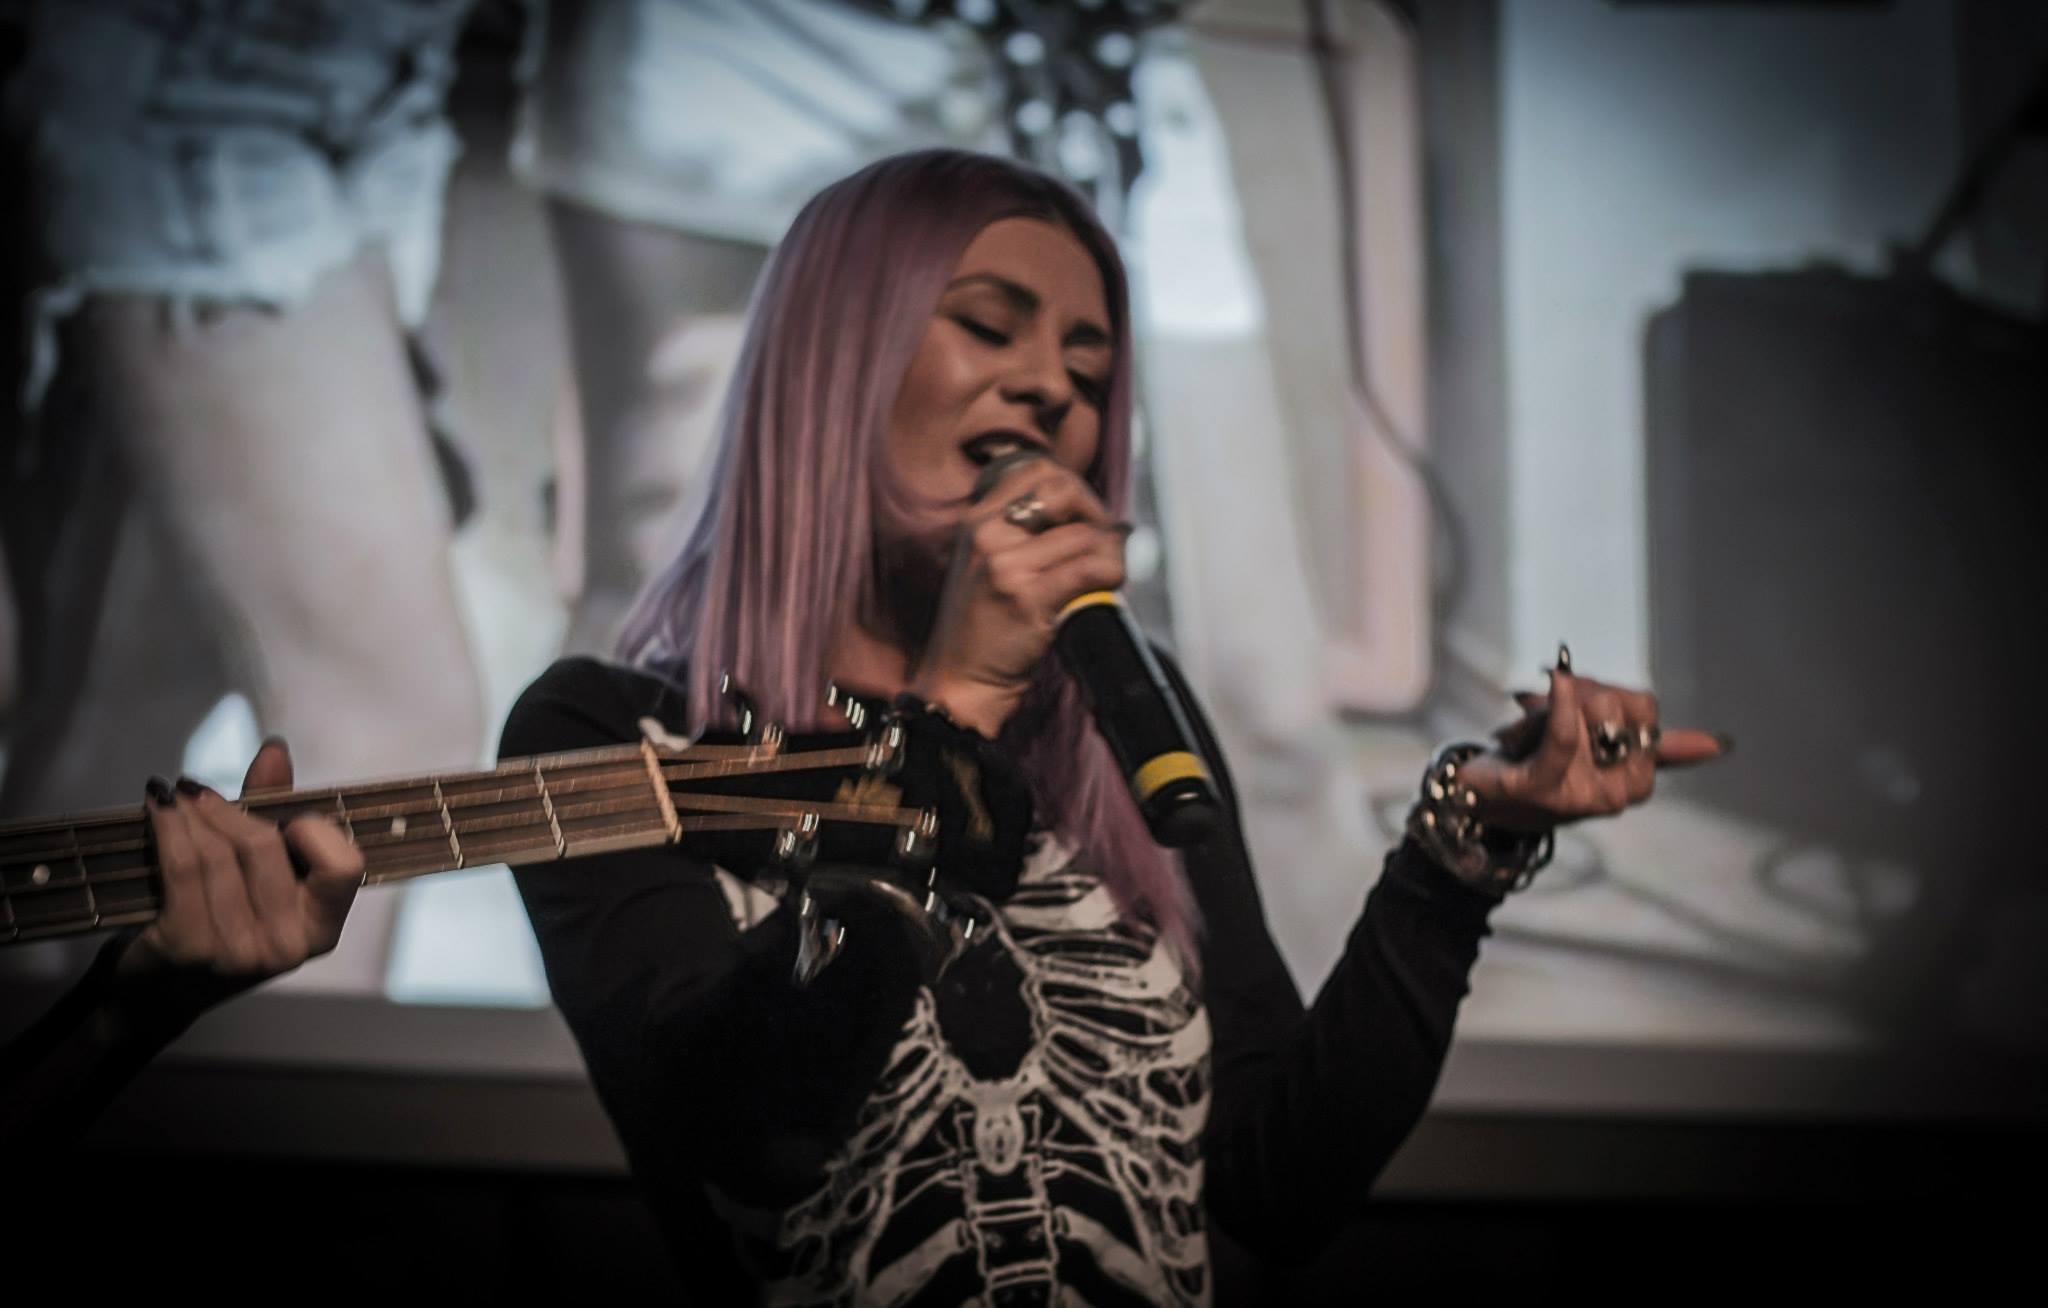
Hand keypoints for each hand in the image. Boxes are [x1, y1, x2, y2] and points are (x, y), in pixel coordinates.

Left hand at [117, 738, 363, 1005]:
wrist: (153, 995)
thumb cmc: (214, 924)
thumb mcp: (254, 875)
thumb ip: (272, 812)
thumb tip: (275, 748)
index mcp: (321, 929)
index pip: (343, 866)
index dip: (315, 831)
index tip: (285, 817)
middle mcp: (289, 946)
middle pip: (267, 847)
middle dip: (228, 808)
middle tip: (197, 789)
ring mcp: (240, 951)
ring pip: (218, 853)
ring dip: (190, 813)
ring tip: (173, 795)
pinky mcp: (191, 947)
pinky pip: (183, 867)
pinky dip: (168, 827)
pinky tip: (158, 807)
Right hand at [916, 454, 1128, 735]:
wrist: (959, 682)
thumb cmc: (983, 627)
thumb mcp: (989, 564)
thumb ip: (1022, 531)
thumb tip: (1082, 505)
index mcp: (976, 519)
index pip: (1036, 468)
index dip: (1072, 486)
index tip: (1083, 517)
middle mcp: (986, 534)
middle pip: (1062, 489)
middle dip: (1095, 511)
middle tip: (1103, 542)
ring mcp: (1005, 565)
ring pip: (1084, 534)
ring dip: (1109, 552)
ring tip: (1105, 573)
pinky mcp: (1027, 598)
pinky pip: (1089, 567)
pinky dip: (1111, 573)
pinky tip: (1107, 585)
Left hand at [1454, 653, 1726, 832]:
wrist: (1478, 800)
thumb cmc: (1537, 767)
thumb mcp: (1595, 749)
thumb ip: (1657, 746)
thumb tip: (1719, 745)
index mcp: (1636, 779)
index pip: (1644, 709)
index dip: (1609, 692)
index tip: (1573, 691)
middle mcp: (1617, 793)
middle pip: (1622, 706)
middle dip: (1585, 691)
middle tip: (1549, 701)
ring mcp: (1583, 795)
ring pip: (1594, 713)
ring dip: (1558, 699)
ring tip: (1529, 717)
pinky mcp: (1543, 789)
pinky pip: (1564, 737)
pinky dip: (1562, 704)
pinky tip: (1559, 681)